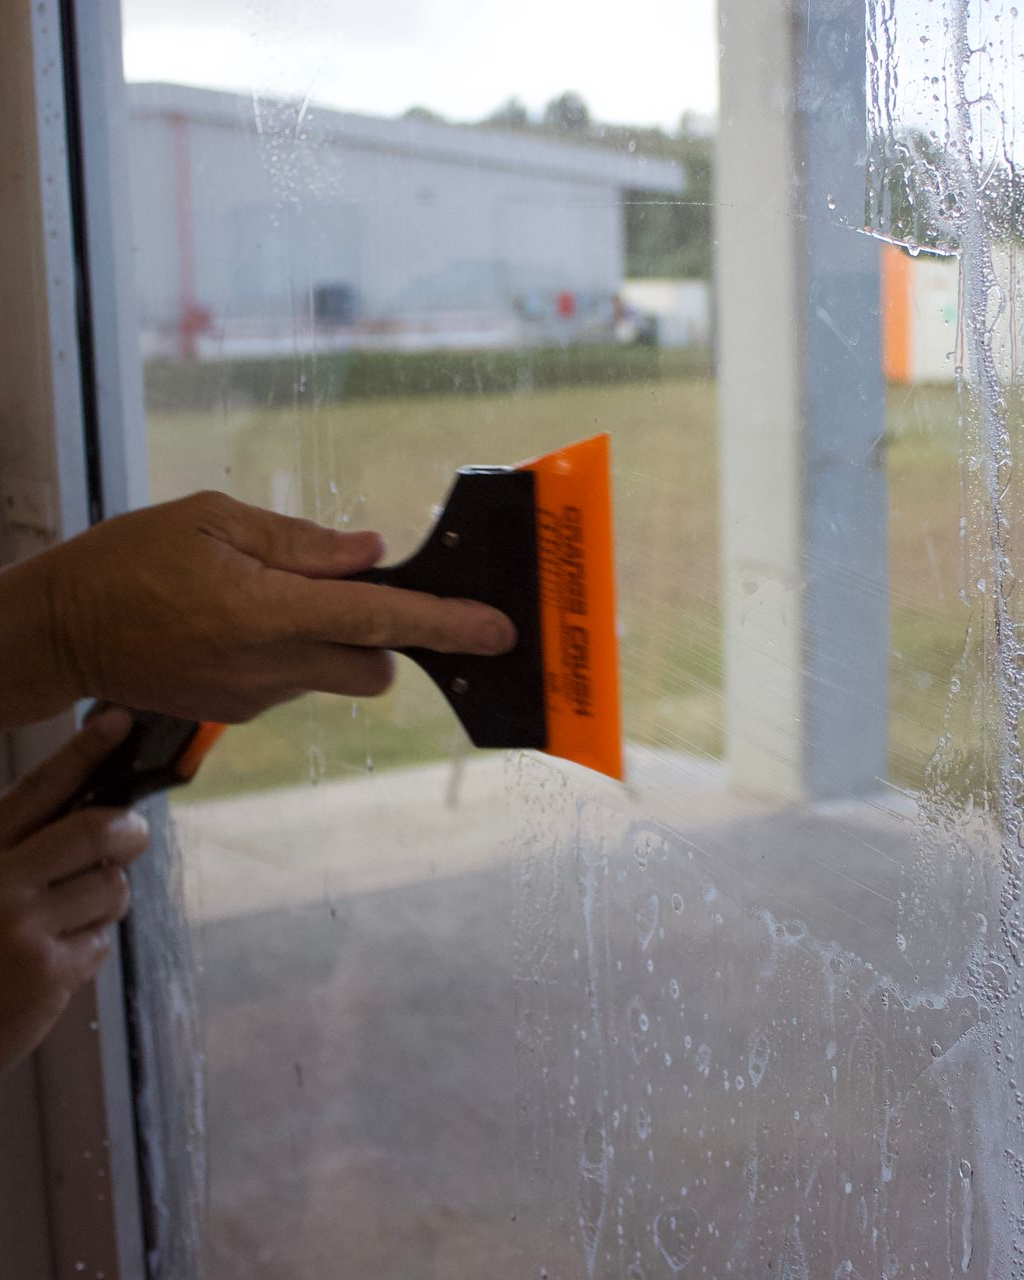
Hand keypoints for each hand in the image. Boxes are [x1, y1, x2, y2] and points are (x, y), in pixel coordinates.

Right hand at [0, 490, 516, 725]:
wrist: (61, 632)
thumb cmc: (128, 562)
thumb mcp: (212, 522)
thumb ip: (299, 543)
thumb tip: (368, 552)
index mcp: (268, 610)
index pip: (380, 620)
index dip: (446, 625)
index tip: (497, 631)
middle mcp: (271, 665)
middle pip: (373, 670)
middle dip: (382, 640)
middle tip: (345, 596)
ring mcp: (253, 697)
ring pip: (333, 679)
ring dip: (332, 645)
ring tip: (269, 600)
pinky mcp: (235, 712)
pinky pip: (291, 685)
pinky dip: (291, 656)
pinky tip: (239, 625)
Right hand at [0, 708, 149, 1074]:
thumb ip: (23, 846)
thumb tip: (100, 816)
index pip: (39, 788)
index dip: (84, 750)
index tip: (119, 721)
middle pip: (97, 831)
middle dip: (128, 832)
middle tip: (131, 837)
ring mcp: (21, 926)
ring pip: (111, 888)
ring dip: (105, 901)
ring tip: (67, 919)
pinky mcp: (47, 972)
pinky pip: (101, 941)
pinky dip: (87, 948)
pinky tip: (52, 962)